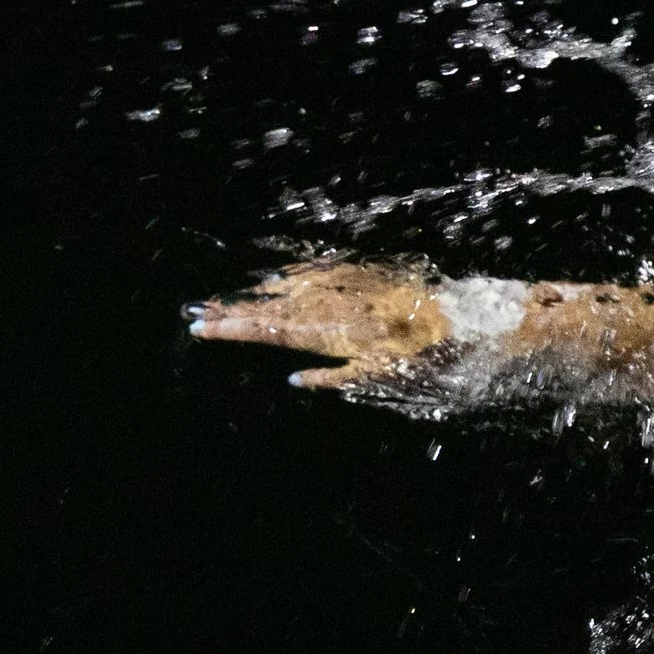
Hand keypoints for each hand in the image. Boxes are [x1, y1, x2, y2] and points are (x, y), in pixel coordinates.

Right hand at [187, 260, 452, 388]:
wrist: (457, 316)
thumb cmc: (423, 355)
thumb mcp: (381, 377)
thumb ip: (333, 378)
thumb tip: (293, 379)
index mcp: (332, 334)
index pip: (273, 333)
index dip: (236, 331)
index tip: (203, 330)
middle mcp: (332, 307)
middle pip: (272, 309)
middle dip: (232, 311)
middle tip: (195, 312)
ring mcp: (343, 288)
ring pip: (287, 290)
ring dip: (252, 295)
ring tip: (219, 299)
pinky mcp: (357, 275)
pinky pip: (314, 274)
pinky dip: (289, 278)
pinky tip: (270, 280)